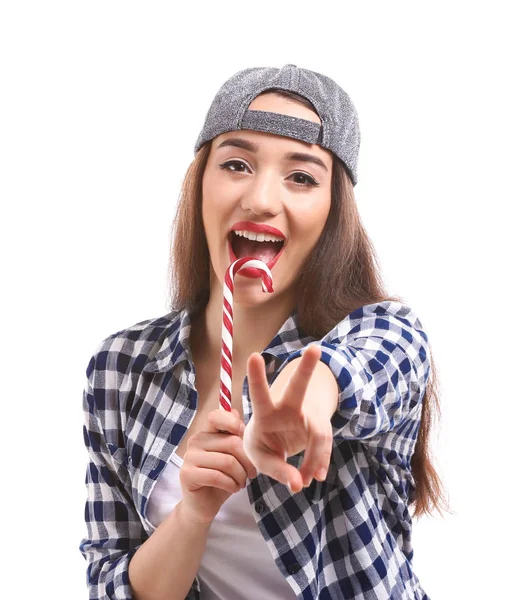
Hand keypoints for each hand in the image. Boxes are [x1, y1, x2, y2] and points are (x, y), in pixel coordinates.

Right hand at [179, 408, 257, 523]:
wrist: (204, 505)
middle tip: (252, 473)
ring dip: (240, 476)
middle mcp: (196, 441)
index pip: (216, 416)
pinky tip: (234, 488)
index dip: (233, 423)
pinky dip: (231, 484)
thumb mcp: (232, 456)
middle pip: (232, 443)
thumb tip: (236, 412)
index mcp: (206, 432)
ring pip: (227, 462)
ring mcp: (189, 457)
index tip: (243, 438)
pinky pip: (217, 476)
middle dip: (248, 461)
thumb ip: (234, 436)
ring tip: (242, 482)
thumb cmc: (222, 478)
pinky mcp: (187, 474)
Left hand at [242, 345, 332, 493]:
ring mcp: (306, 418)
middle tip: (314, 349)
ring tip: (306, 480)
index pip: (259, 394)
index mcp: (264, 413)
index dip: (257, 377)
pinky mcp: (318, 430)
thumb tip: (298, 484)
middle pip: (298, 388)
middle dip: (306, 369)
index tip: (254, 356)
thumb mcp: (261, 459)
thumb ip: (277, 470)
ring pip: (320, 431)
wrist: (278, 445)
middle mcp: (287, 409)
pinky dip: (318, 464)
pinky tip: (315, 475)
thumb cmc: (263, 446)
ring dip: (316, 456)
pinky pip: (322, 449)